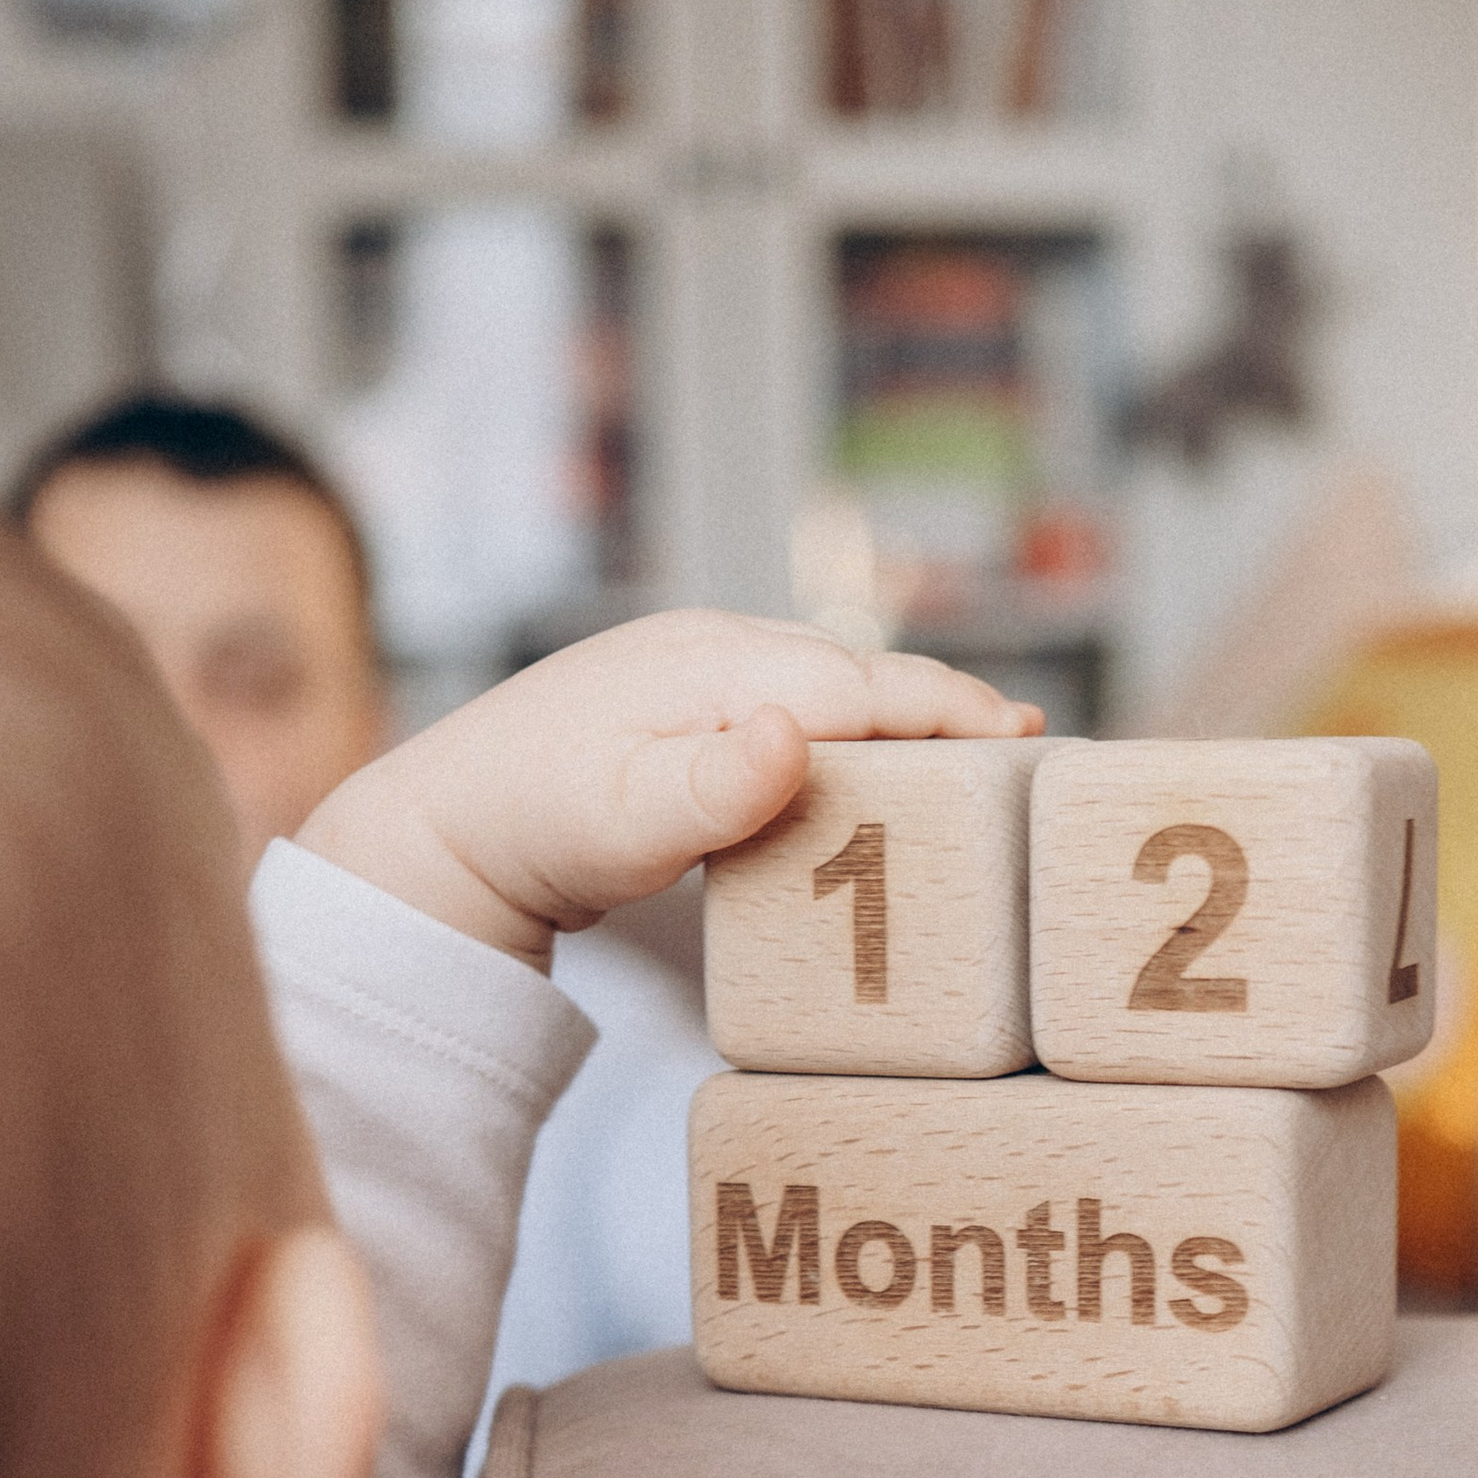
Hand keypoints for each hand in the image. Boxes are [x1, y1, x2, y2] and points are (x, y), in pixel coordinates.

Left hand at [296, 609, 1040, 961]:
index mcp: (712, 666)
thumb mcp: (616, 823)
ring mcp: (701, 671)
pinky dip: (855, 731)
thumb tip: (792, 732)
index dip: (946, 713)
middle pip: (860, 673)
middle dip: (948, 708)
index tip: (1020, 742)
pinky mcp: (690, 704)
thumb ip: (711, 788)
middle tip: (1034, 756)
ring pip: (834, 686)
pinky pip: (800, 707)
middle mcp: (714, 649)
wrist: (444, 826)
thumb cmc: (529, 829)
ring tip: (988, 759)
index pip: (858, 684)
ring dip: (907, 716)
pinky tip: (885, 765)